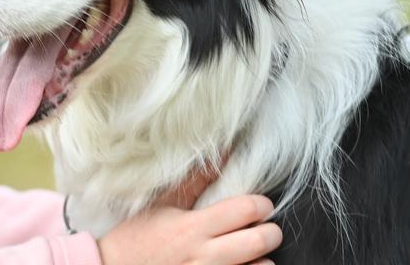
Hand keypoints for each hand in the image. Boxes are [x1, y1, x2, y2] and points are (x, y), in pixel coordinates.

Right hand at [97, 194, 280, 264]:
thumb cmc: (139, 237)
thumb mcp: (162, 205)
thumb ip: (195, 181)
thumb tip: (224, 155)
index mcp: (193, 227)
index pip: (245, 210)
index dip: (260, 204)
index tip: (259, 204)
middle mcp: (205, 255)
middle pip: (260, 240)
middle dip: (270, 231)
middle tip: (264, 226)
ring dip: (262, 257)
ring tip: (251, 251)